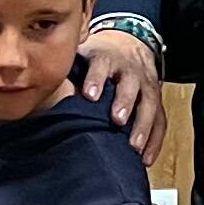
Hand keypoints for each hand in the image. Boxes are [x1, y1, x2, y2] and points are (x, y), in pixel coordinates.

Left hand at [74, 26, 162, 153]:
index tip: (90, 95)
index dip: (96, 79)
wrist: (130, 45)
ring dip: (143, 126)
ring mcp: (146, 86)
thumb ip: (69, 71)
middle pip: (130, 86)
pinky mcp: (156, 101)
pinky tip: (145, 159)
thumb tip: (43, 87)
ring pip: (149, 105)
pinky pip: (160, 121)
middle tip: (118, 120)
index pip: (102, 65)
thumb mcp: (84, 56)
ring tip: (133, 146)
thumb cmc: (101, 58)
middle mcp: (129, 71)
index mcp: (107, 58)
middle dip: (125, 102)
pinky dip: (154, 141)